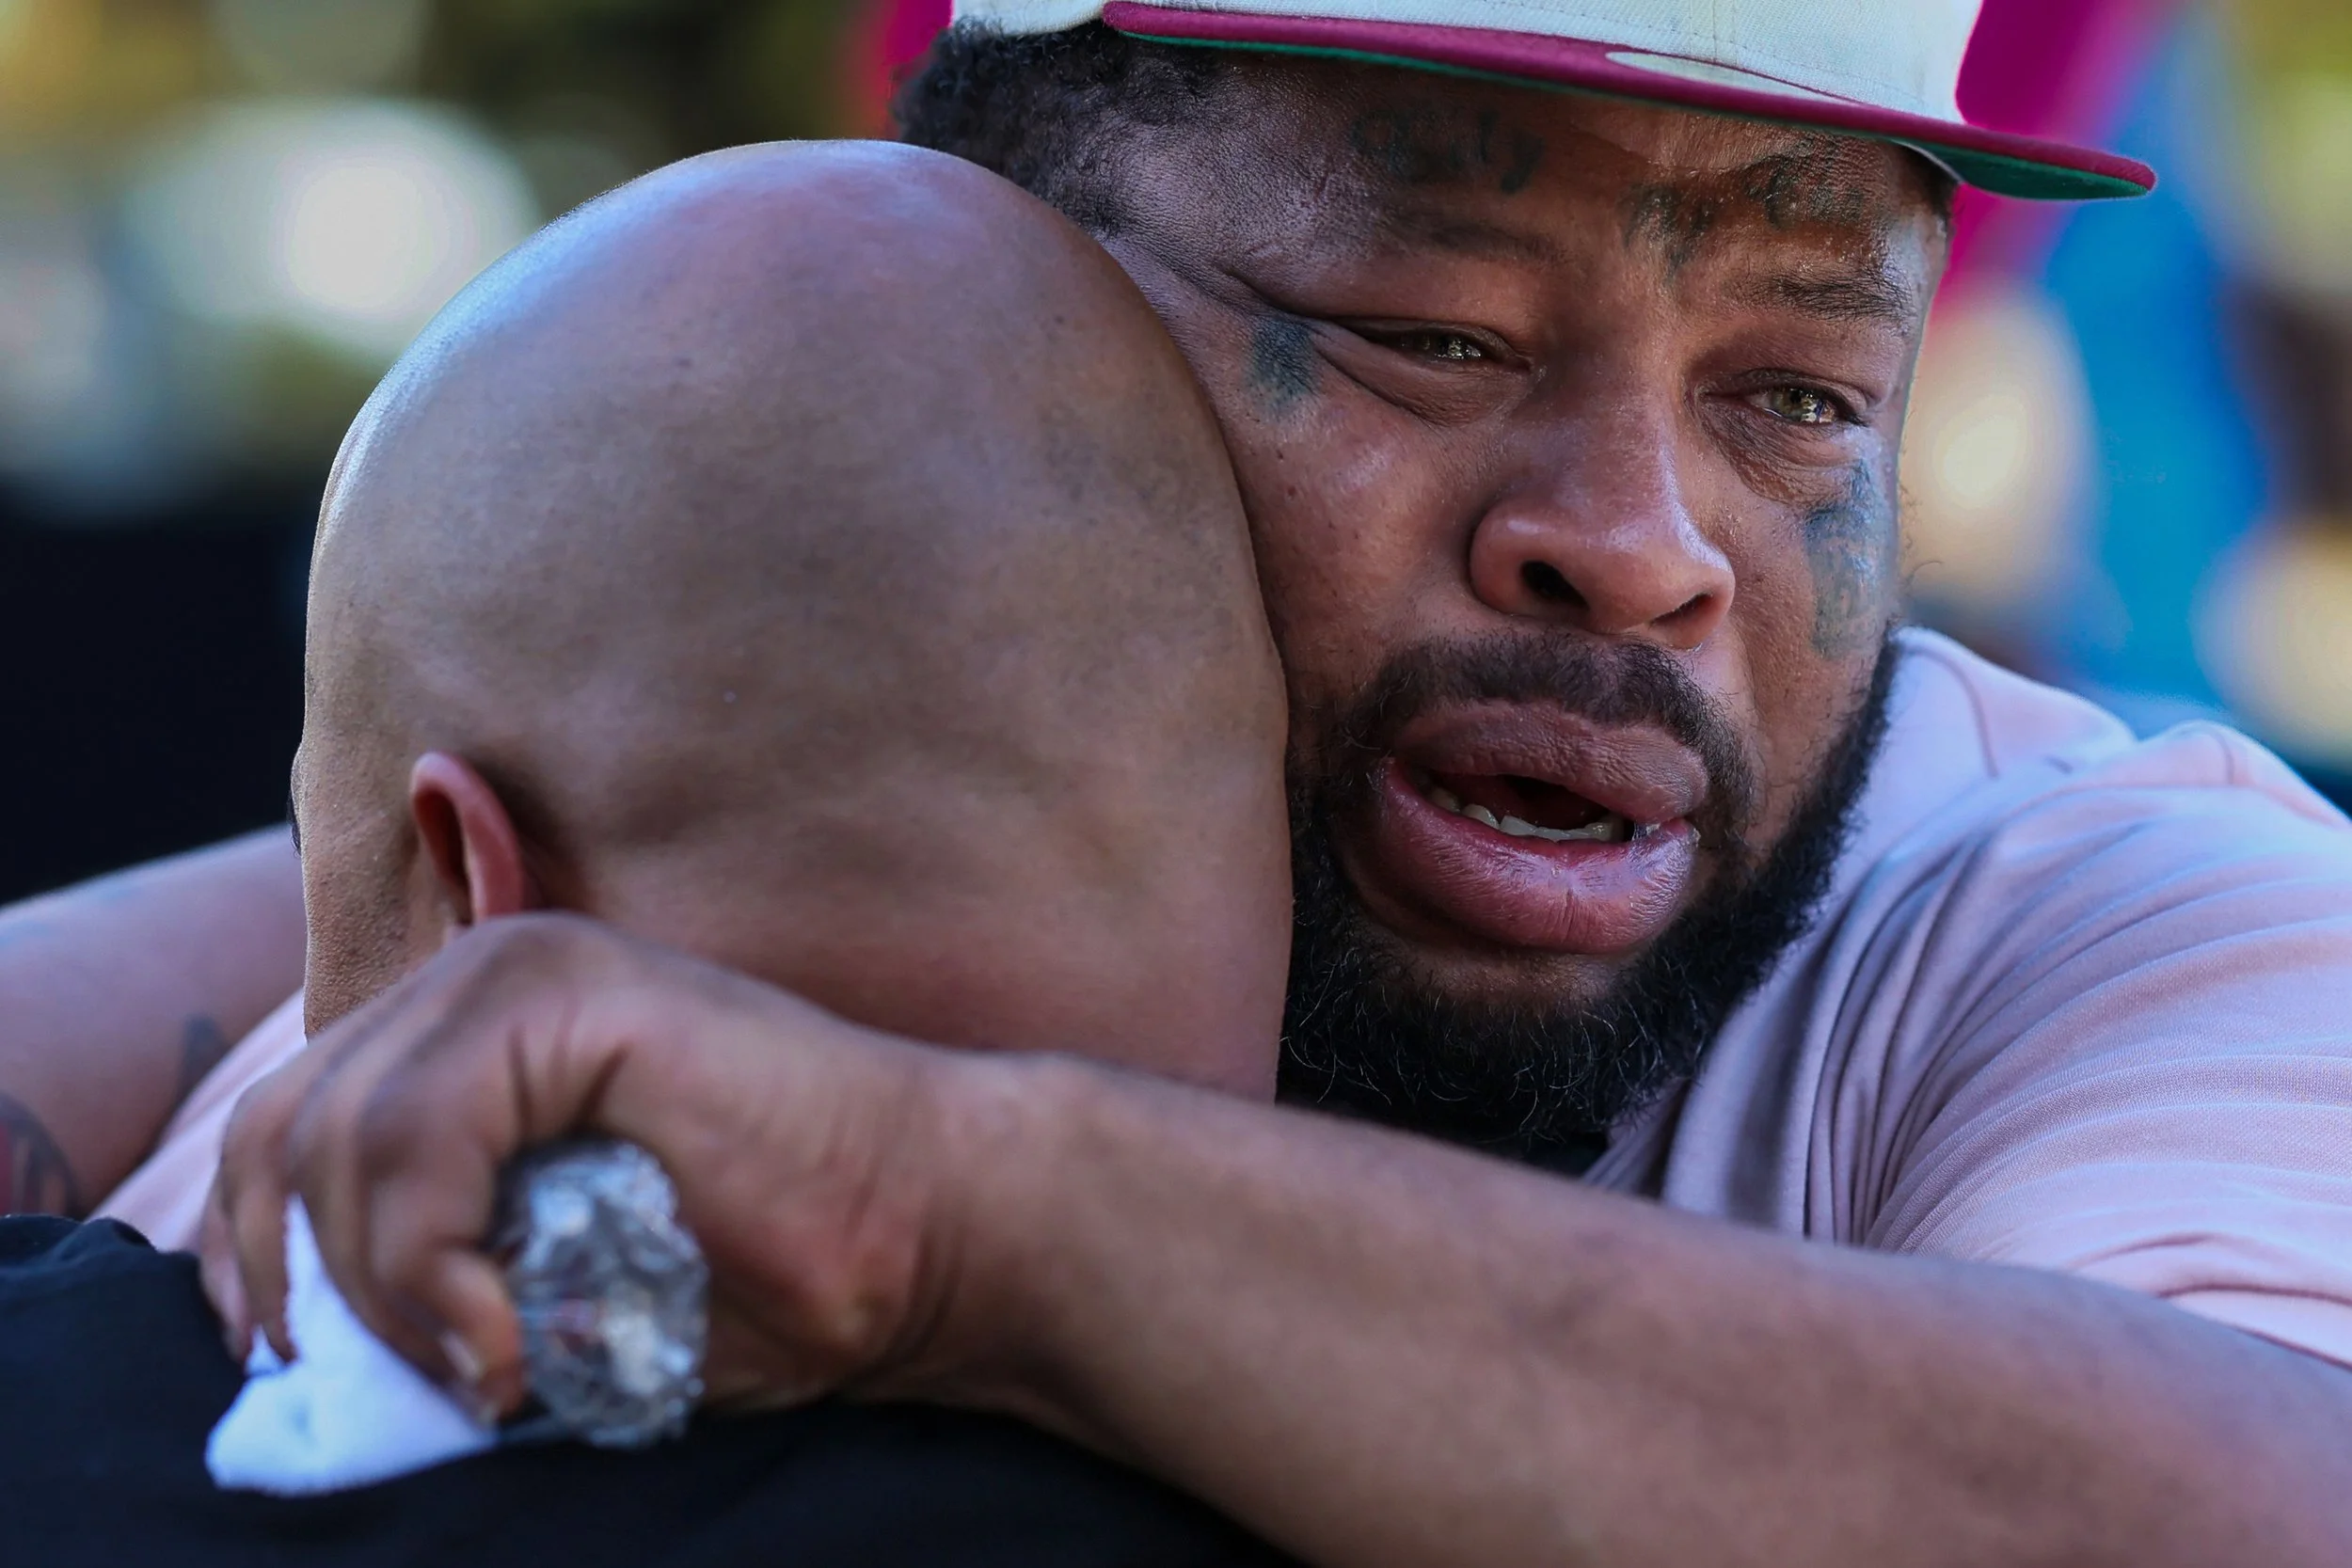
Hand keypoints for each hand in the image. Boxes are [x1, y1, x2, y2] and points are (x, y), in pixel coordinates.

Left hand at [201, 913, 968, 1415]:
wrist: (943, 1231)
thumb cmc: (772, 1275)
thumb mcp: (555, 1286)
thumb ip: (434, 1275)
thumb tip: (296, 1348)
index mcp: (475, 1030)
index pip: (281, 1129)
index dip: (261, 1265)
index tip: (320, 1379)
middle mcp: (485, 972)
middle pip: (276, 1130)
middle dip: (308, 1290)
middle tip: (420, 1389)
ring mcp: (527, 968)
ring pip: (331, 1139)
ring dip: (385, 1297)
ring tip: (491, 1374)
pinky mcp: (576, 995)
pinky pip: (414, 1138)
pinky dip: (430, 1268)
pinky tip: (508, 1344)